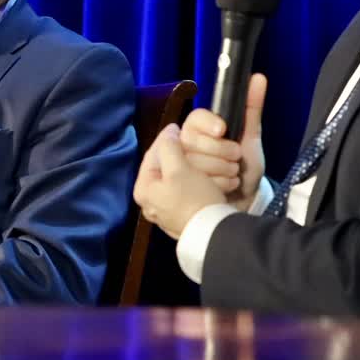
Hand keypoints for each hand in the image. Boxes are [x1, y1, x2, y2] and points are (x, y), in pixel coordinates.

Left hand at [133, 124, 228, 239]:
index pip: (152, 156)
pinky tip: (212, 177)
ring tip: (204, 158)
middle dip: (183, 154)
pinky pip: (190, 192)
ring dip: (195, 167)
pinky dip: (201, 181)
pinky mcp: (184, 217)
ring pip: (180, 179)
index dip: (165, 139)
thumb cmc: (193, 197)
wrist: (216, 232)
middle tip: (192, 143)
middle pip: (166, 168)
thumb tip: (168, 134)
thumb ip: (169, 147)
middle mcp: (151, 202)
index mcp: (144, 190)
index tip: (177, 127)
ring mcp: (167, 211)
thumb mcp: (178, 168)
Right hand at [179, 73, 266, 210]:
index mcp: (199, 129)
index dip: (207, 122)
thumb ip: (252, 108)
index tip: (223, 129)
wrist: (246, 197)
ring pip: (194, 162)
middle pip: (193, 141)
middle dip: (221, 151)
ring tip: (232, 174)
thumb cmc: (245, 165)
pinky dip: (217, 184)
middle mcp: (185, 145)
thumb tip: (259, 77)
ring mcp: (182, 166)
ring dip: (222, 170)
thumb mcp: (251, 137)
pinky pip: (196, 182)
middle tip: (236, 158)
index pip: (194, 118)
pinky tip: (225, 187)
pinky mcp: (182, 186)